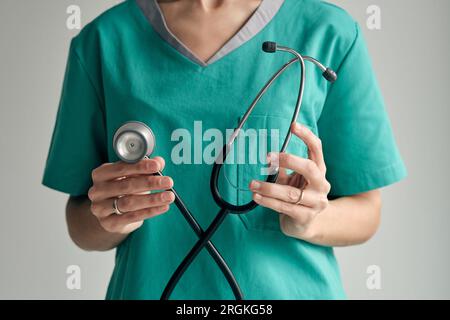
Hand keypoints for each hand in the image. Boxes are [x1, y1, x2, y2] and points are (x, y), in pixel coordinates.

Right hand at [88, 157, 174, 234]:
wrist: (110, 215)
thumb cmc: (123, 190)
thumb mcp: (132, 176)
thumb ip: (145, 168)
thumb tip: (160, 161)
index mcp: (100, 174)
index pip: (121, 167)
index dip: (140, 166)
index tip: (157, 165)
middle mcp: (97, 191)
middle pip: (126, 185)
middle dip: (150, 183)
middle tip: (168, 182)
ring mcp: (101, 208)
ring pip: (129, 203)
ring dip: (152, 199)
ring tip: (169, 196)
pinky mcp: (109, 223)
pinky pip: (132, 217)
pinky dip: (150, 211)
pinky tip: (163, 207)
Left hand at [250, 123, 330, 239]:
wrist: (307, 225)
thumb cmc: (298, 197)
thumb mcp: (292, 179)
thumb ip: (283, 168)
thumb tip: (267, 155)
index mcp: (319, 171)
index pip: (317, 149)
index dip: (307, 136)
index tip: (293, 125)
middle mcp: (321, 185)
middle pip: (309, 168)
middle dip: (289, 160)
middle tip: (268, 157)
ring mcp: (316, 203)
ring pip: (291, 193)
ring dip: (268, 187)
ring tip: (252, 184)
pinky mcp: (305, 217)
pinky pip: (284, 207)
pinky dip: (268, 201)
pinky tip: (256, 197)